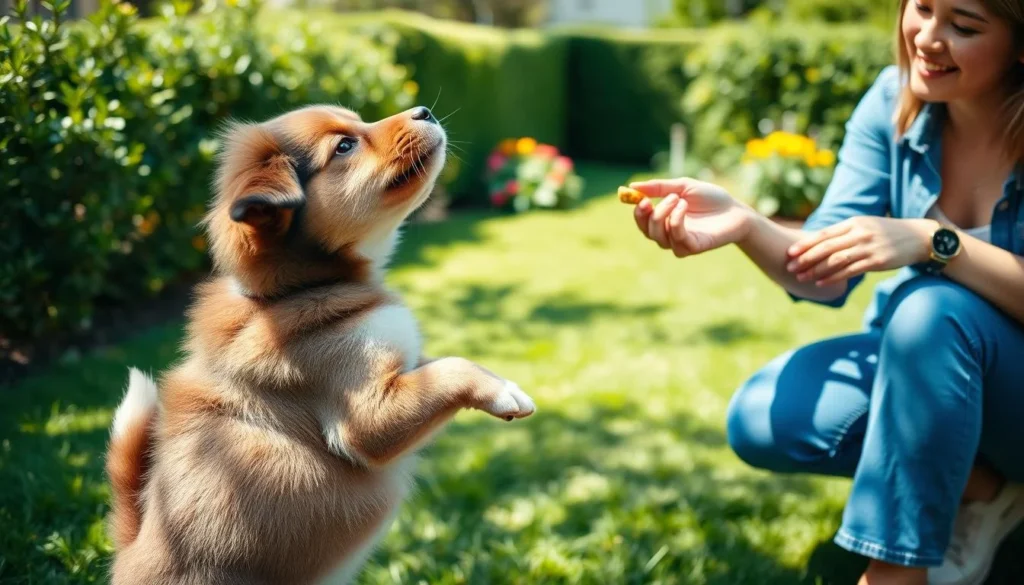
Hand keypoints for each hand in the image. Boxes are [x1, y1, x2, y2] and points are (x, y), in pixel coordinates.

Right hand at [630, 177, 752, 257]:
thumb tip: (631, 187)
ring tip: (678, 198)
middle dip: (647, 215)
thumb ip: (658, 187)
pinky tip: (684, 206)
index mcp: (666, 220)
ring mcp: (680, 243)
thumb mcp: (683, 186)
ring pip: (659, 236)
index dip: (638, 213)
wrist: (736, 209)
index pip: (643, 222)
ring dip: (663, 214)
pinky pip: (676, 238)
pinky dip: (676, 220)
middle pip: (647, 231)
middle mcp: (670, 234)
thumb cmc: (711, 198)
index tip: (639, 199)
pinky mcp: (692, 247)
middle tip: (651, 200)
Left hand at [786, 216, 934, 285]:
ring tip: (801, 278)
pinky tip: (821, 283)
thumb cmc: (886, 233)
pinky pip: (850, 271)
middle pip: (827, 247)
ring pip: (836, 260)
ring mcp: (869, 247)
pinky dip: (833, 277)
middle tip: (790, 267)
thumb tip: (818, 242)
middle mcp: (859, 233)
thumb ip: (844, 233)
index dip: (805, 244)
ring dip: (816, 270)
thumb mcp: (865, 226)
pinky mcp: (877, 261)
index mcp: (854, 222)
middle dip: (806, 258)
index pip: (824, 234)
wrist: (919, 238)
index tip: (790, 252)